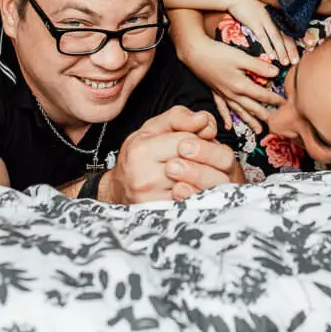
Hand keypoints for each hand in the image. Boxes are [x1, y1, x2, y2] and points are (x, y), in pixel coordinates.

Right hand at [97, 106, 240, 203]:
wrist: (121, 188)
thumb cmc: (139, 156)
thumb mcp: (153, 128)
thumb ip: (179, 117)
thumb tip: (202, 119)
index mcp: (142, 151)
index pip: (188, 141)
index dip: (200, 137)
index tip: (200, 138)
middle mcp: (146, 178)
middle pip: (197, 165)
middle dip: (209, 158)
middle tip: (206, 156)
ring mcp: (156, 201)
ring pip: (200, 185)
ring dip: (210, 175)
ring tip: (205, 169)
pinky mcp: (165, 215)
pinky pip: (196, 202)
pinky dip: (204, 191)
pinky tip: (199, 185)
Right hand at [182, 33, 284, 133]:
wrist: (195, 53)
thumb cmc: (218, 53)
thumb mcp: (241, 57)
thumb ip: (259, 66)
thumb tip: (276, 72)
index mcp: (241, 86)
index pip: (262, 96)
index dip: (275, 100)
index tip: (285, 104)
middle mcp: (233, 94)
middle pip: (252, 107)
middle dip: (264, 115)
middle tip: (275, 124)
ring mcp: (223, 94)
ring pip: (239, 111)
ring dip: (249, 121)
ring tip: (258, 130)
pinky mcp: (215, 92)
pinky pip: (222, 108)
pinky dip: (226, 117)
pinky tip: (228, 126)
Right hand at [227, 0, 299, 66]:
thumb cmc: (248, 4)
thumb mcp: (264, 10)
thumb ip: (272, 20)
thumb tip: (278, 32)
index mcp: (278, 14)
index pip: (291, 29)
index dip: (298, 40)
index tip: (303, 51)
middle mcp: (274, 17)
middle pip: (286, 35)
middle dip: (292, 50)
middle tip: (296, 62)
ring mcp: (265, 19)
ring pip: (277, 38)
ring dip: (282, 51)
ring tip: (286, 63)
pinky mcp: (255, 22)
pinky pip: (263, 37)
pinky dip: (268, 47)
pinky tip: (272, 56)